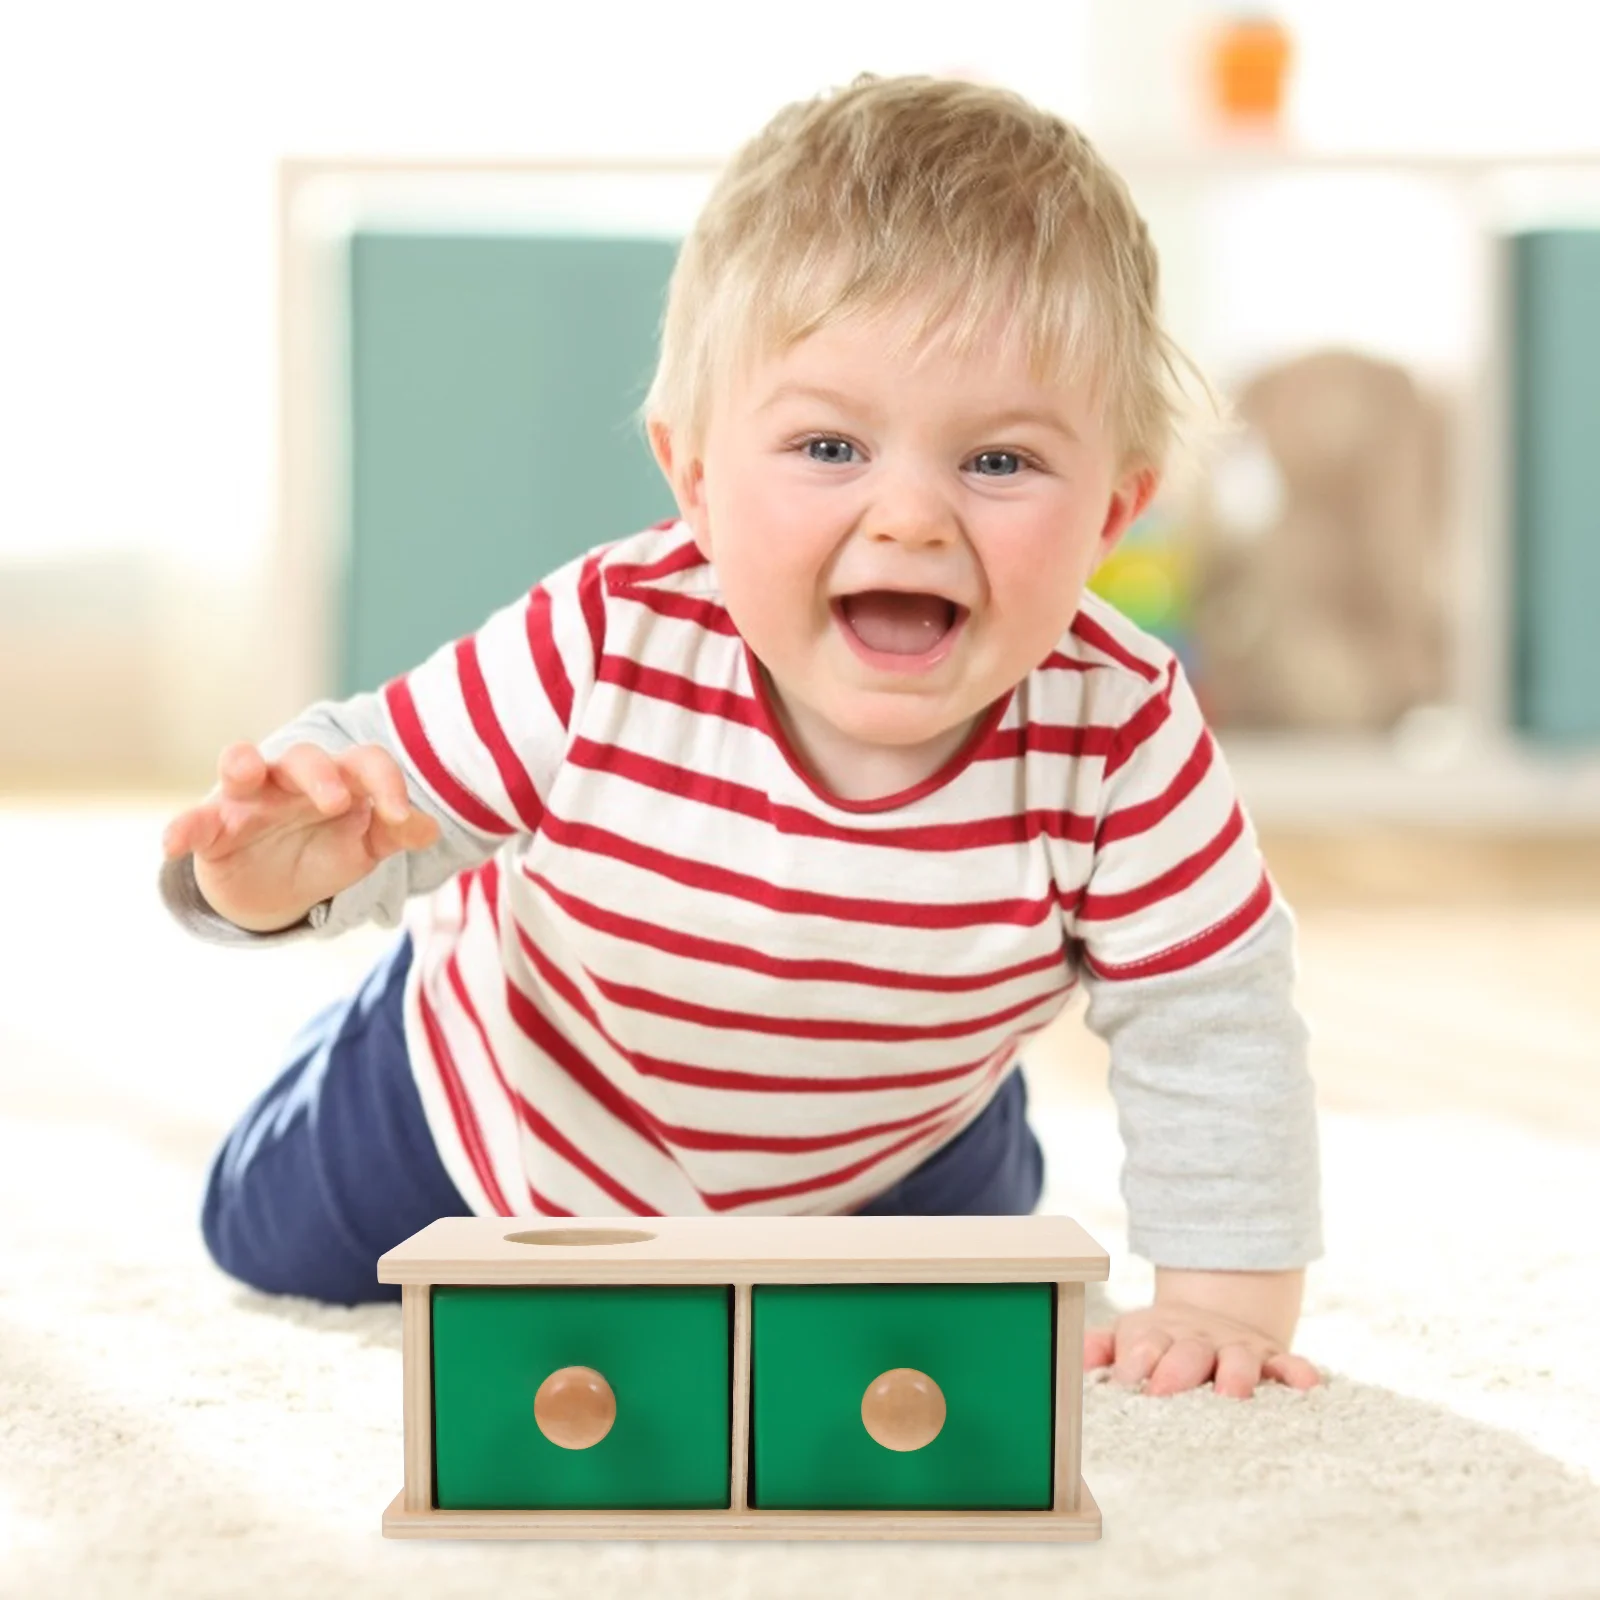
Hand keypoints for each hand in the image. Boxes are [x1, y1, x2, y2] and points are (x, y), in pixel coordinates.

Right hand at [162, 741, 439, 931]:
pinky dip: (182, 827)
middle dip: (319, 775)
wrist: (276, 890)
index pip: (364, 763)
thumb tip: (429, 828)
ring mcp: (249, 799)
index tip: (399, 817)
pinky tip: (172, 843)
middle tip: (338, 802)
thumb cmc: (326, 852)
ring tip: (243, 770)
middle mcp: (292, 780)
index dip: (386, 783)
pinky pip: (194, 821)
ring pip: (242, 766)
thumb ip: (394, 833)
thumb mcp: (365, 847)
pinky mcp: (212, 826)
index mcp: (339, 780)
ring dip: (241, 763)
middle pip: (304, 758)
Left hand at [1084, 1298, 1320, 1398]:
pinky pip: (1289, 1363)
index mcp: (1159, 1335)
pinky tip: (1307, 1385)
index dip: (1134, 1361)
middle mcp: (1199, 1340)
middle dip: (1177, 1372)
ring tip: (1232, 1394)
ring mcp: (1237, 1348)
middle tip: (1165, 1392)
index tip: (1124, 1381)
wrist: (1213, 1315)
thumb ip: (1100, 1347)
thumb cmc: (1162, 1341)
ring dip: (1235, 1375)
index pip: (1144, 1345)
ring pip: (1239, 1359)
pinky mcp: (1272, 1358)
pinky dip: (1298, 1372)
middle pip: (1189, 1353)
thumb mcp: (1128, 1336)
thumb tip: (1073, 1359)